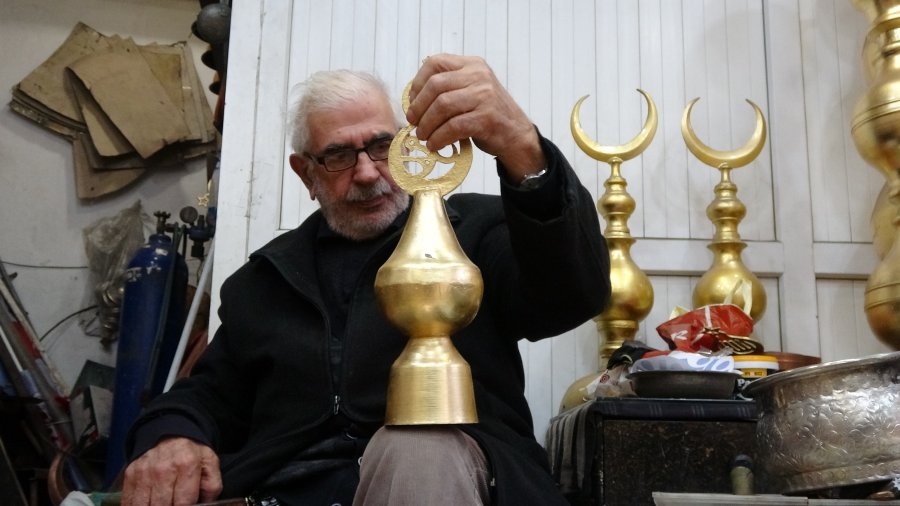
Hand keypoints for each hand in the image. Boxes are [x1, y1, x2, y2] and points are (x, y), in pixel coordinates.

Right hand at [121, 437, 221, 505]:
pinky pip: (129, 501)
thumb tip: (205, 505)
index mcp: (187, 465)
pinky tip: (148, 502)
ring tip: (162, 502)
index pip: (184, 502)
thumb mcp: (210, 464)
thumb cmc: (191, 452)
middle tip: (173, 502)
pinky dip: (137, 505)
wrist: (170, 433)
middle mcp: (163, 469)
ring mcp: (144, 472)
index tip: (186, 505)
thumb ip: (212, 487)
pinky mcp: (130, 475)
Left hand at [406, 54, 545, 179]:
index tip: (412, 102)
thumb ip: (448, 88)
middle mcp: (479, 76)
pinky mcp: (486, 118)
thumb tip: (413, 101)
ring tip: (423, 136)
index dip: (417, 83)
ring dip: (427, 125)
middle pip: (435, 85)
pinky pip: (453, 127)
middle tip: (413, 122)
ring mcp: (484, 96)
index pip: (435, 63)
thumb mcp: (471, 91)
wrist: (516, 135)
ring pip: (442, 106)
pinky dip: (439, 138)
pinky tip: (435, 145)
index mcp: (472, 65)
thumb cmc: (487, 114)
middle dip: (419, 107)